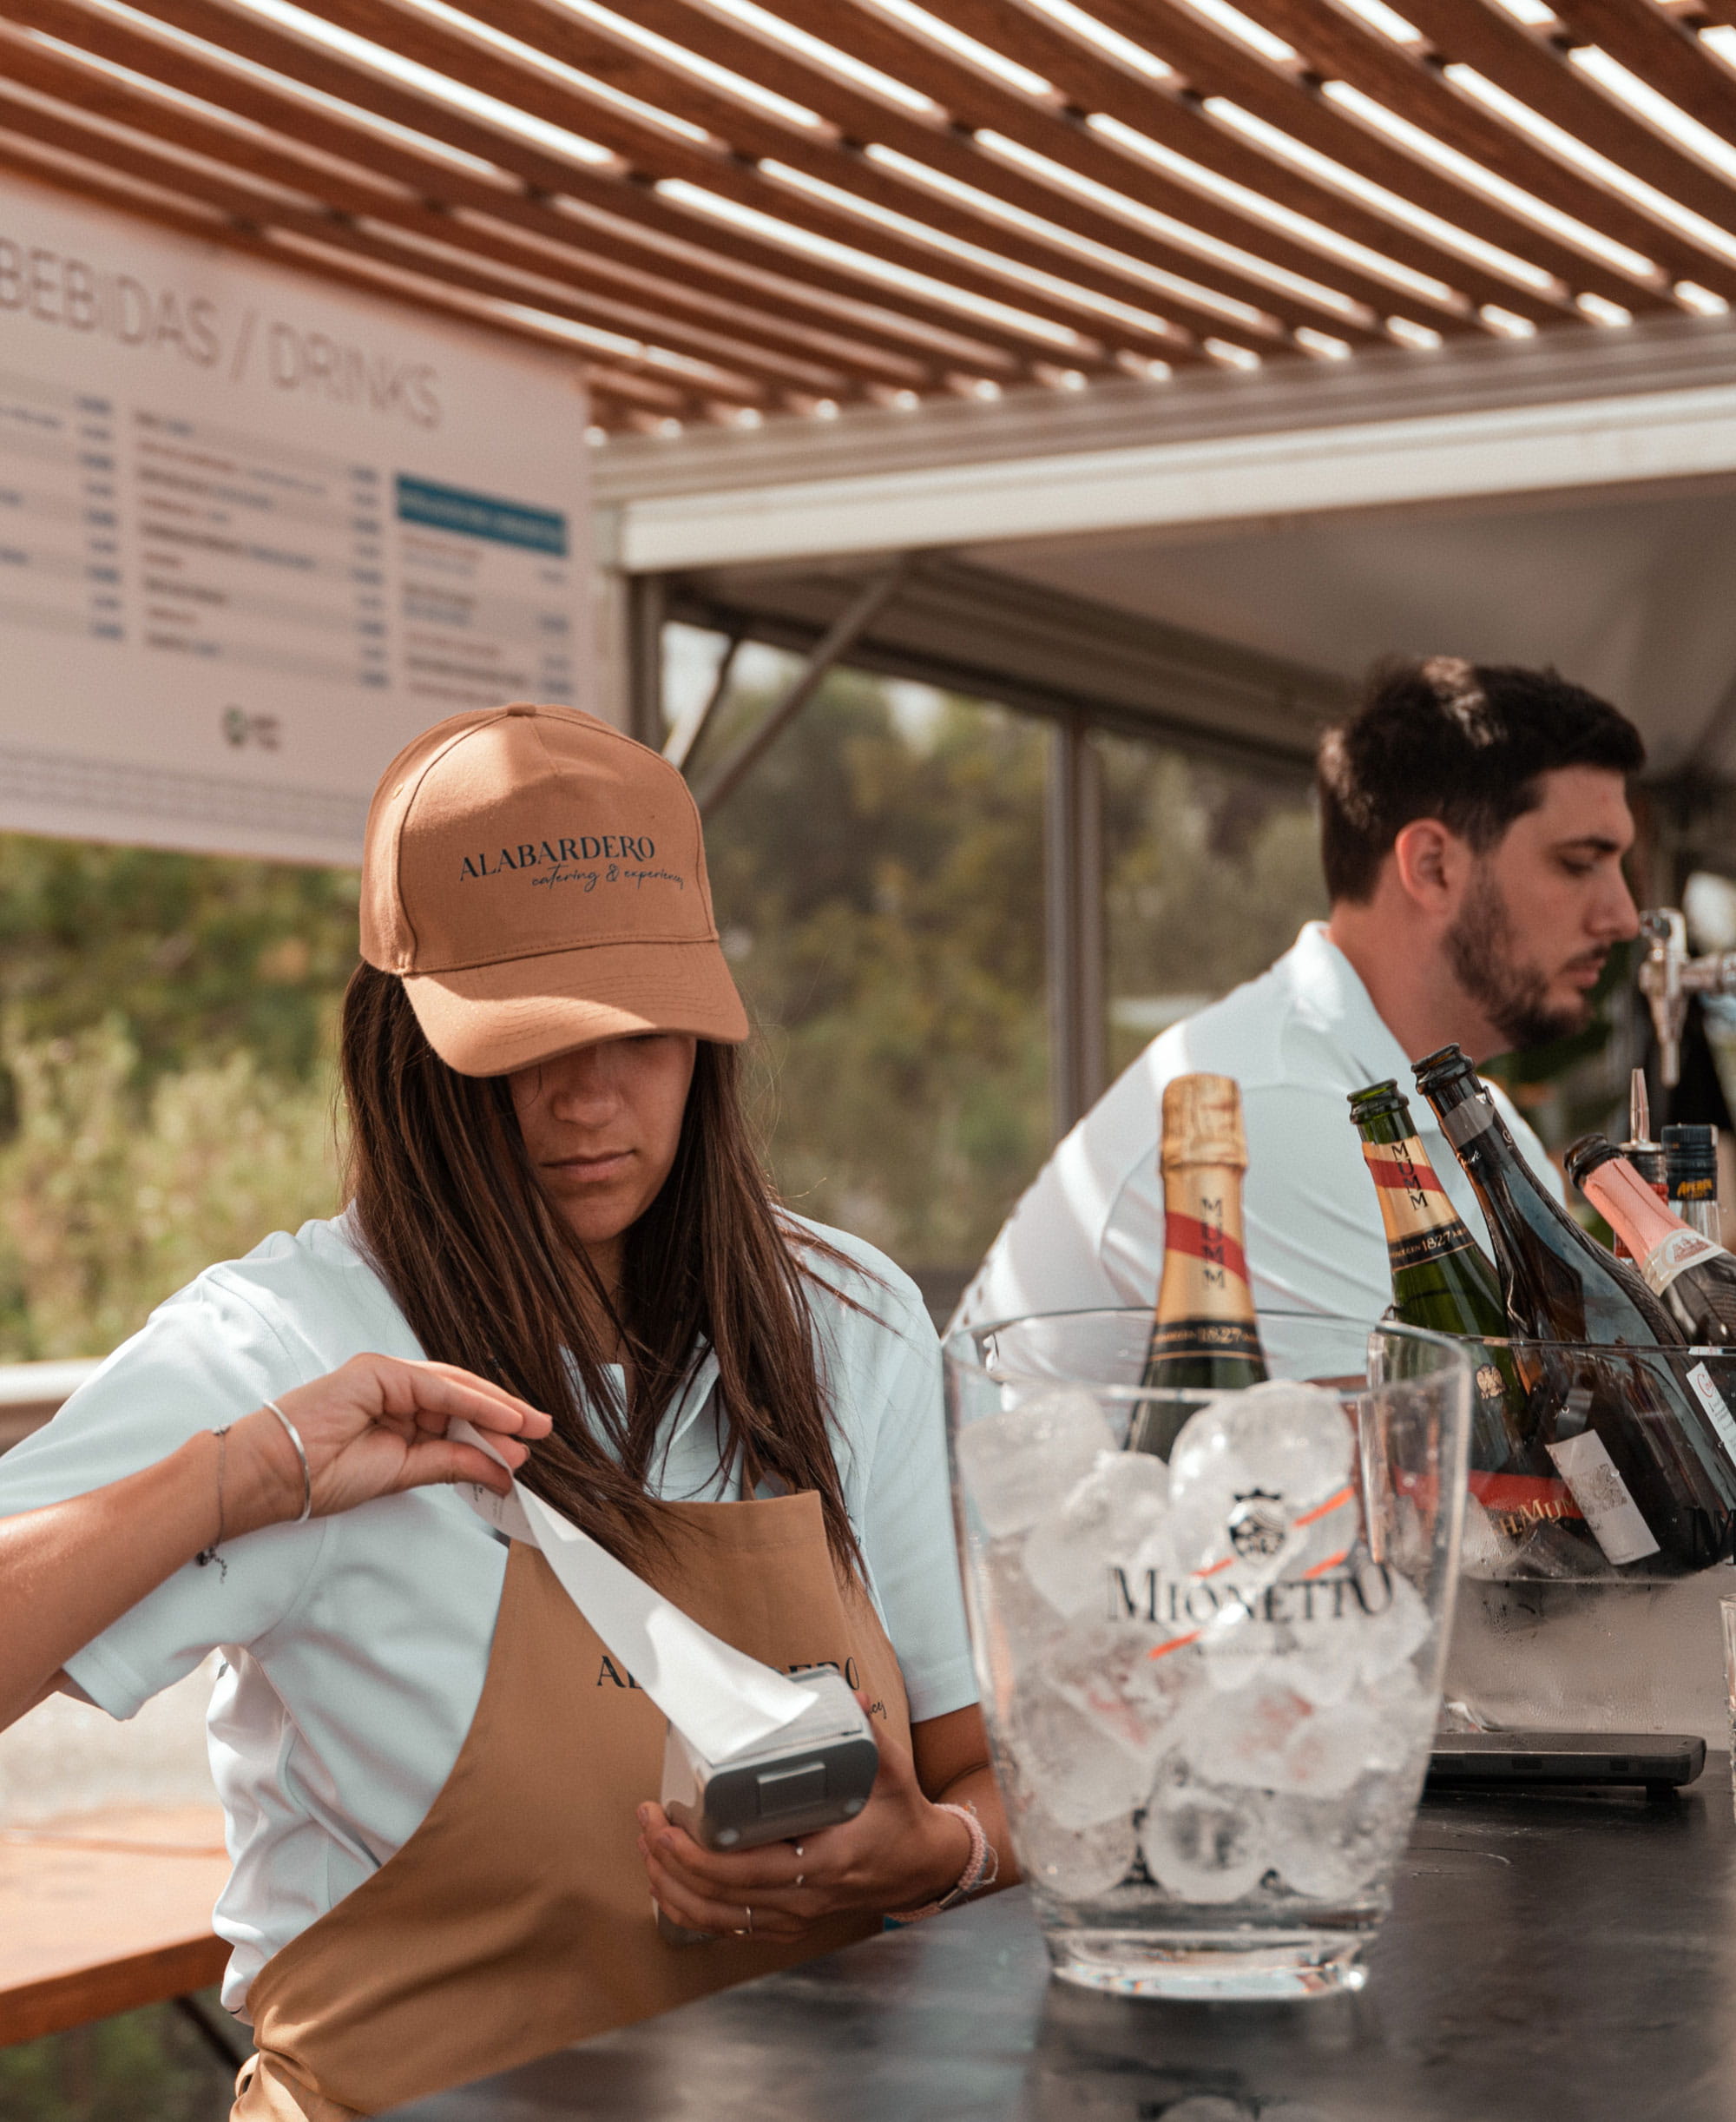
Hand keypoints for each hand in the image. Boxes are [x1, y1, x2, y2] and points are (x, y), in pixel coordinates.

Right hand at [225, 1354, 551, 1534]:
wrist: (275, 1475)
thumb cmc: (325, 1475)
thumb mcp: (404, 1473)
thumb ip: (452, 1464)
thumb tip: (501, 1469)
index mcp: (397, 1411)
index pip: (456, 1415)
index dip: (494, 1428)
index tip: (527, 1448)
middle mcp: (394, 1389)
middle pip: (463, 1398)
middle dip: (505, 1415)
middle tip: (543, 1431)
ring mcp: (386, 1376)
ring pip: (456, 1389)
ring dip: (497, 1410)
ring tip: (530, 1428)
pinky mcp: (378, 1371)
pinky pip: (437, 1388)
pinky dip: (474, 1403)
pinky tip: (504, 1418)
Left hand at [636, 1701, 973, 1942]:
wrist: (919, 1867)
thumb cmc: (901, 1820)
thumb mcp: (892, 1773)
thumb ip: (869, 1735)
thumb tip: (853, 1698)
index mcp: (823, 1861)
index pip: (745, 1872)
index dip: (695, 1856)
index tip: (665, 1825)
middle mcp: (802, 1896)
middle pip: (716, 1897)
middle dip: (668, 1862)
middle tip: (646, 1822)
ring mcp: (792, 1915)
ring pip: (715, 1920)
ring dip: (671, 1887)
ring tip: (647, 1848)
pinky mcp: (785, 1922)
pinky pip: (727, 1928)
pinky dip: (690, 1908)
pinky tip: (669, 1881)